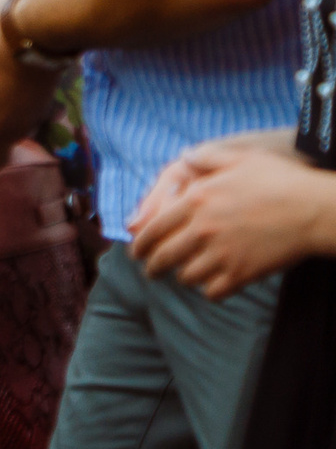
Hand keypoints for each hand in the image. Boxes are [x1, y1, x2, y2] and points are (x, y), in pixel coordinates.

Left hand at [130, 131, 334, 299]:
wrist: (314, 210)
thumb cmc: (278, 180)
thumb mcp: (237, 157)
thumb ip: (204, 157)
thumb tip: (183, 158)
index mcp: (195, 200)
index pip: (152, 228)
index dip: (139, 243)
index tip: (135, 251)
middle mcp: (202, 229)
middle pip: (163, 257)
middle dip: (152, 267)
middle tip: (150, 271)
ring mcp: (221, 254)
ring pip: (185, 276)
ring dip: (182, 276)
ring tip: (182, 275)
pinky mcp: (242, 274)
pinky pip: (212, 291)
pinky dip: (208, 290)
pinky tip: (211, 284)